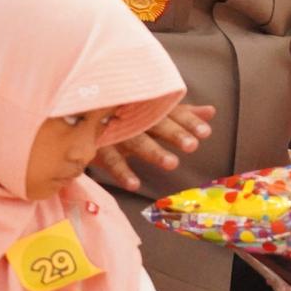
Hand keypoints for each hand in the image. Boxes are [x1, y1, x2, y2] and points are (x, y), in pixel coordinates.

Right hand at [94, 103, 215, 191]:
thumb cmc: (127, 112)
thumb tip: (211, 111)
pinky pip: (110, 158)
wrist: (80, 107)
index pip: (172, 111)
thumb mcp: (154, 111)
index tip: (206, 133)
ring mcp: (115, 128)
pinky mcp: (97, 143)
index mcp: (149, 105)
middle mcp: (133, 114)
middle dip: (174, 133)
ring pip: (135, 139)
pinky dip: (122, 172)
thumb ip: (182, 113)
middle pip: (156, 122)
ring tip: (172, 164)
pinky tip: (135, 185)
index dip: (189, 121)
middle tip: (192, 146)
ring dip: (153, 151)